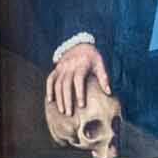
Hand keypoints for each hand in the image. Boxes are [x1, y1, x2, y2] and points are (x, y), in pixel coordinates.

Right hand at [40, 35, 118, 155]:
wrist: (79, 43)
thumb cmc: (92, 57)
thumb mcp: (100, 64)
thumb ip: (104, 78)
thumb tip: (109, 92)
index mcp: (81, 64)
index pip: (78, 80)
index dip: (79, 93)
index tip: (81, 105)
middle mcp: (69, 66)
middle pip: (66, 84)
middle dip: (67, 100)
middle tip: (69, 113)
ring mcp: (61, 67)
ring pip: (57, 84)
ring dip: (59, 98)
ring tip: (62, 111)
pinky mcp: (56, 68)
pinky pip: (50, 79)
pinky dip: (49, 89)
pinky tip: (50, 100)